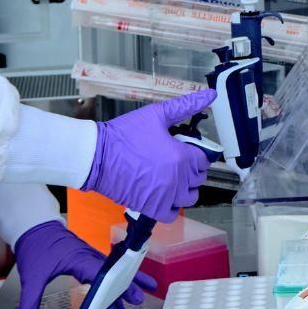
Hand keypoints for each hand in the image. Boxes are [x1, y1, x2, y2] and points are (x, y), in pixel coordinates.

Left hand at [12, 220, 155, 308]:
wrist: (34, 225)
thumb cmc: (35, 246)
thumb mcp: (31, 277)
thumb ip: (29, 305)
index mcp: (79, 260)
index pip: (99, 283)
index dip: (106, 303)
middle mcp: (91, 257)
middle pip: (112, 281)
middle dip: (121, 303)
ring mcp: (93, 257)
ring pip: (115, 274)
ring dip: (127, 289)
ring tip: (140, 302)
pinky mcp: (91, 258)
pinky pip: (112, 270)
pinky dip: (123, 278)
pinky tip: (134, 283)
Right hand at [83, 89, 217, 219]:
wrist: (96, 156)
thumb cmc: (125, 134)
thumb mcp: (157, 114)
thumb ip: (186, 105)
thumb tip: (211, 94)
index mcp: (181, 157)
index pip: (204, 159)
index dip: (196, 152)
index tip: (185, 148)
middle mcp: (177, 180)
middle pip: (198, 178)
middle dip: (191, 168)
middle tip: (176, 159)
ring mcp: (165, 196)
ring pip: (189, 197)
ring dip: (186, 188)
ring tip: (173, 177)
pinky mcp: (151, 207)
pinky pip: (171, 213)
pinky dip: (172, 206)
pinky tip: (165, 194)